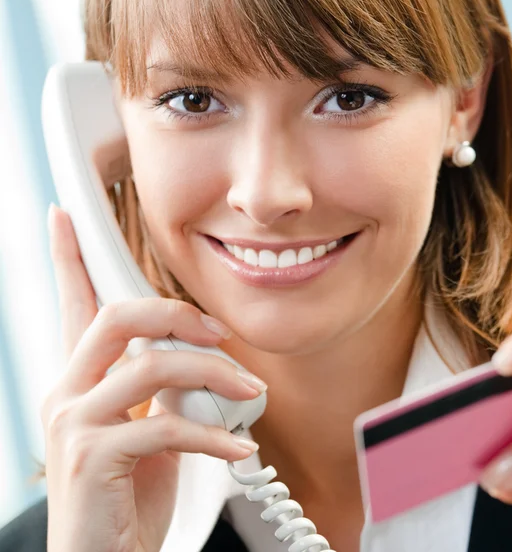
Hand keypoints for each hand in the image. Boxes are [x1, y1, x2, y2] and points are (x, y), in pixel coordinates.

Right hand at [43, 204, 265, 551]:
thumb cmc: (129, 495)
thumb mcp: (153, 429)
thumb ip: (168, 387)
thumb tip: (205, 360)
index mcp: (82, 379)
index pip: (72, 304)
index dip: (66, 257)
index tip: (63, 216)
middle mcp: (68, 392)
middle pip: (117, 318)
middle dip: (174, 313)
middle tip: (218, 333)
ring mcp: (75, 424)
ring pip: (152, 368)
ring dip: (214, 375)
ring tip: (249, 394)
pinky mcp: (93, 458)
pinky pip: (167, 427)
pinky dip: (215, 436)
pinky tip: (240, 450)